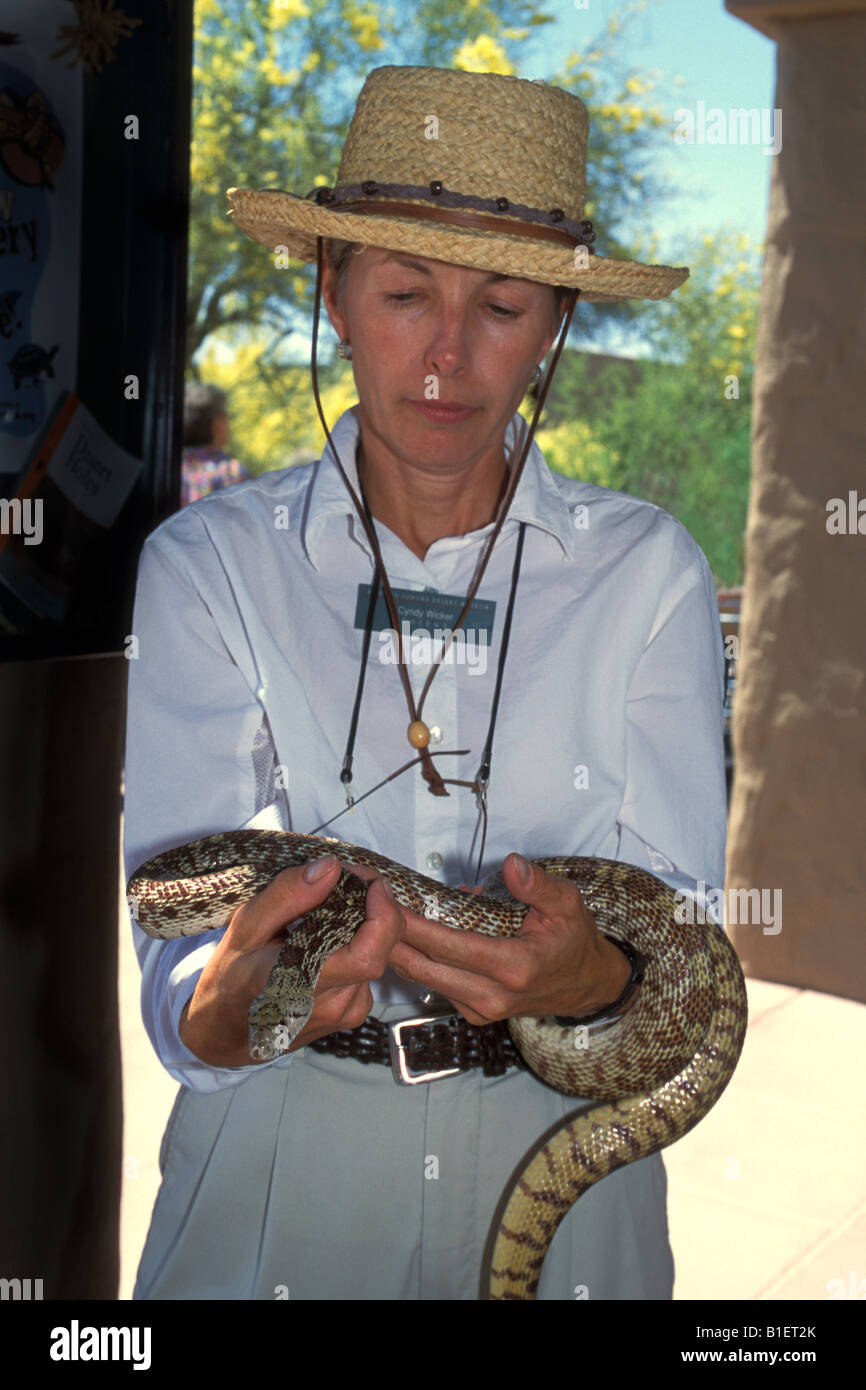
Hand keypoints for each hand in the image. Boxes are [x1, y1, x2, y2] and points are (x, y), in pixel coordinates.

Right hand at [179, 855, 405, 1066]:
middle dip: (374, 909)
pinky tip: (329, 942)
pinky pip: (370, 970)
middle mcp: (330, 1004)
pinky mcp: (353, 1013)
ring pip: (377, 957)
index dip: (383, 917)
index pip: (367, 957)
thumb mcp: (245, 928)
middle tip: (348, 884)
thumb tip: (330, 868)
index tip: (372, 885)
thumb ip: (288, 896)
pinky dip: (359, 947)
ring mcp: (345, 1013)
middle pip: (379, 951)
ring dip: (364, 928)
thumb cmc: (231, 980)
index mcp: (299, 984)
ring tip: (330, 913)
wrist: (226, 1031)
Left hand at [385, 852, 630, 1024]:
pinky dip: (415, 959)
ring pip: (422, 979)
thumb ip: (539, 885)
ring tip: (375, 915)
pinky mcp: (472, 1012)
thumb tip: (512, 864)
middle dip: (390, 936)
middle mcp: (492, 996)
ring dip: (397, 948)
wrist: (584, 985)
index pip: (447, 946)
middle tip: (366, 903)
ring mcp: (479, 1009)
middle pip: (424, 967)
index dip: (411, 924)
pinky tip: (402, 933)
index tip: (384, 899)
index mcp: (514, 968)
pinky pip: (433, 985)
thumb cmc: (573, 940)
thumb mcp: (568, 904)